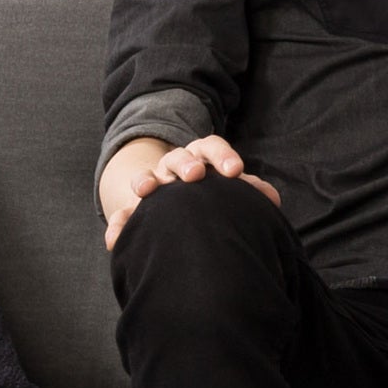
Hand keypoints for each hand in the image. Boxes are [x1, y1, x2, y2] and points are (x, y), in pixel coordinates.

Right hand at [102, 133, 281, 248]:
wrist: (180, 203)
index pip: (211, 147)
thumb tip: (271, 199)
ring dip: (145, 181)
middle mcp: (176, 167)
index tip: (234, 171)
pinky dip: (119, 226)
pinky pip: (123, 215)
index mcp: (202, 158)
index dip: (222, 156)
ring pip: (147, 177)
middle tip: (195, 175)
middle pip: (179, 157)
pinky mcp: (135, 208)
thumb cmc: (213, 192)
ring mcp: (154, 185)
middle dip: (186, 163)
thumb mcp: (229, 188)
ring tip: (146, 191)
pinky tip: (116, 240)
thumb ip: (249, 191)